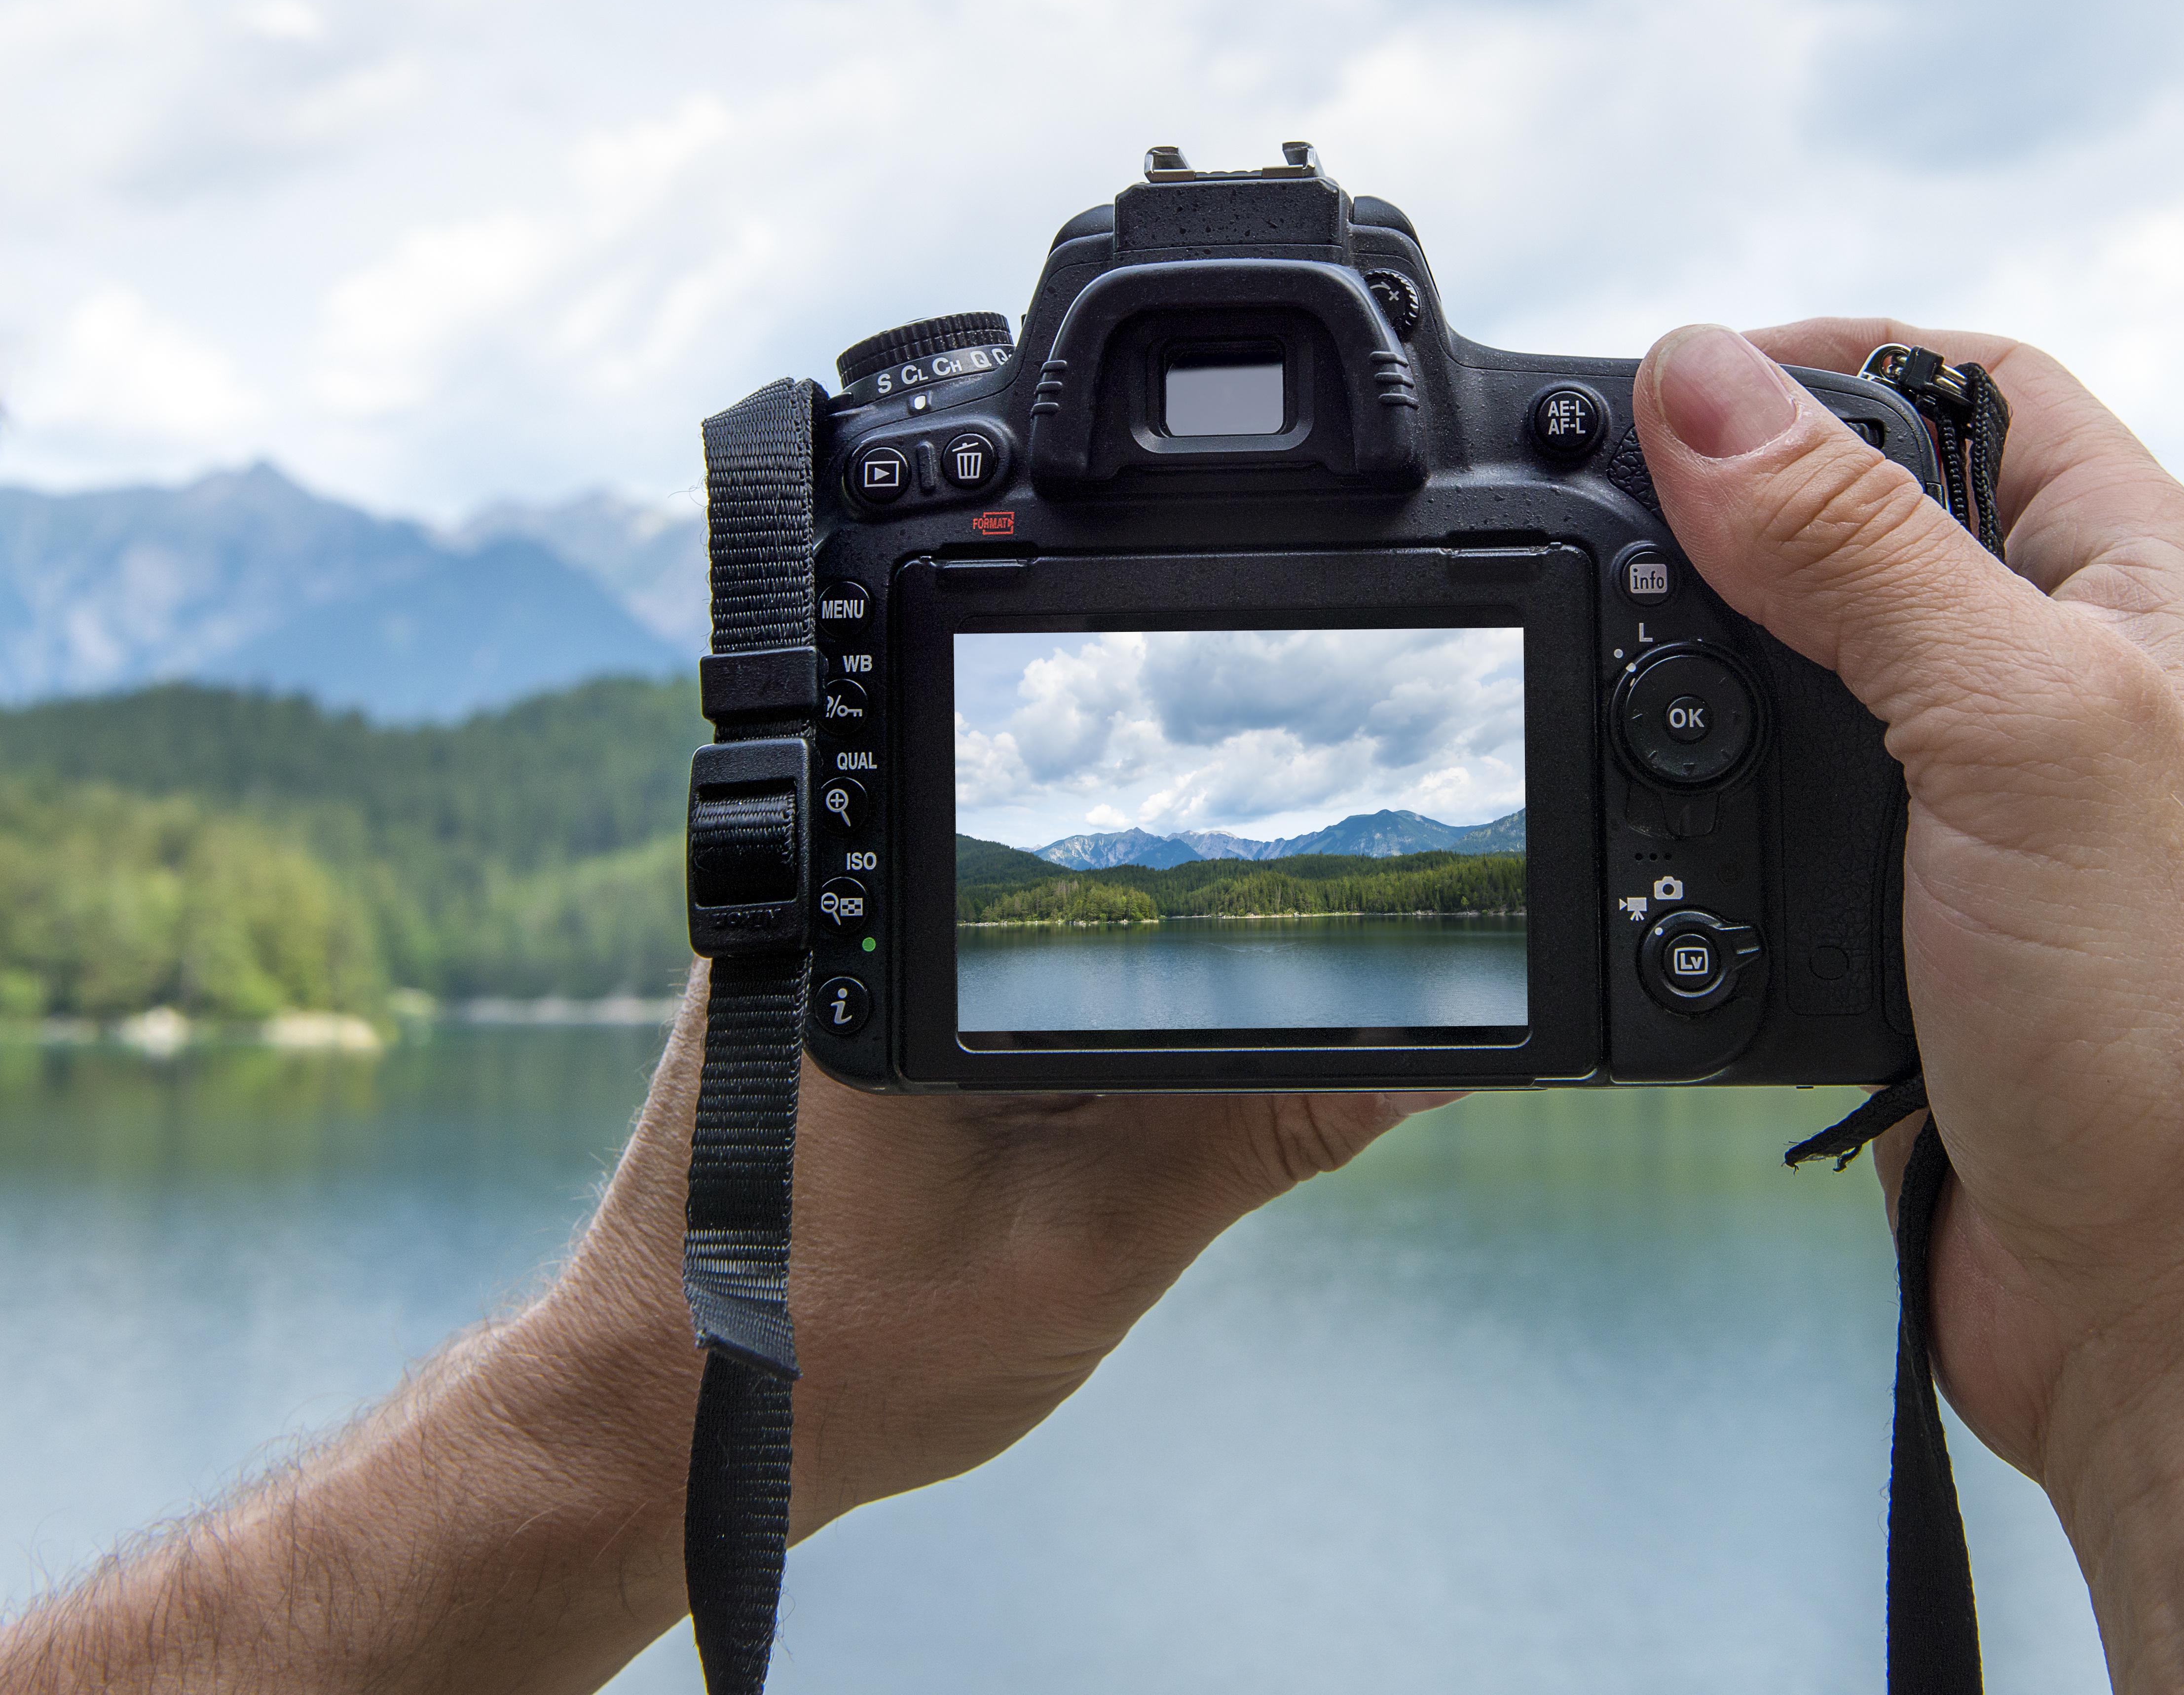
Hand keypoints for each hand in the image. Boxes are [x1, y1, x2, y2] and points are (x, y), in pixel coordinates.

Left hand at [0, 966, 1447, 1694]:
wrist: (660, 1432)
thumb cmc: (841, 1357)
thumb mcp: (1092, 1249)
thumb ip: (1261, 1132)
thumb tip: (1421, 1054)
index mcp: (903, 941)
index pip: (1126, 853)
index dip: (1260, 884)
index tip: (1356, 930)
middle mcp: (849, 905)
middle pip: (1090, 865)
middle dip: (1204, 935)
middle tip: (1268, 1021)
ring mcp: (828, 949)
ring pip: (1042, 920)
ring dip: (1131, 984)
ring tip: (1136, 1094)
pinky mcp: (834, 1000)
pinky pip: (987, 967)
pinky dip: (1065, 1017)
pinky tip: (1087, 1089)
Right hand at [1631, 322, 2183, 1686]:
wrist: (2176, 1296)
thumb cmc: (2170, 1023)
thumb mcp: (2015, 729)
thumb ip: (1857, 551)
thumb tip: (1701, 387)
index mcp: (2138, 586)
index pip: (1973, 388)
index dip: (1819, 360)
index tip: (1669, 387)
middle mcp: (2067, 683)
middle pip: (1870, 524)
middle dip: (1730, 512)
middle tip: (1599, 524)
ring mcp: (1987, 810)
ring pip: (1808, 677)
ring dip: (1701, 664)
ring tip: (1597, 663)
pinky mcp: (1914, 924)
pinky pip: (1780, 821)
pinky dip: (1702, 805)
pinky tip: (1646, 815)